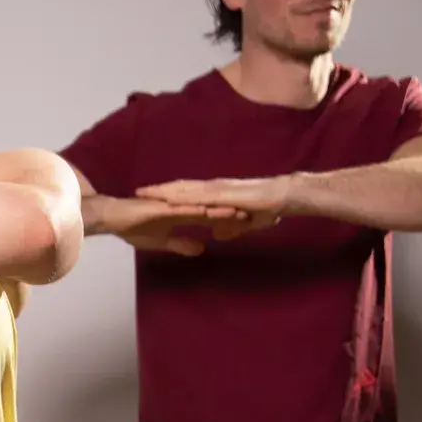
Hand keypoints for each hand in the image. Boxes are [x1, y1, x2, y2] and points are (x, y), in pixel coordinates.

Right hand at [84, 195, 255, 256]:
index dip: (230, 220)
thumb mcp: (162, 241)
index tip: (250, 222)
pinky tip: (207, 213)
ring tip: (239, 213)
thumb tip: (201, 249)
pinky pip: (178, 210)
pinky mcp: (159, 207)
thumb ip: (181, 244)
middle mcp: (181, 208)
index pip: (211, 218)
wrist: (112, 218)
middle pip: (212, 210)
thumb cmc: (133, 227)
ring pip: (200, 208)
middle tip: (255, 214)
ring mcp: (171, 206)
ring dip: (218, 211)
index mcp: (182, 215)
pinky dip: (193, 211)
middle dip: (232, 212)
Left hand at [133, 175, 295, 231]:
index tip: (152, 197)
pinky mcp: (223, 194)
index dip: (170, 194)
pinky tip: (168, 200)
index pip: (188, 192)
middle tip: (139, 192)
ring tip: (145, 193)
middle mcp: (214, 188)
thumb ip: (229, 226)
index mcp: (217, 193)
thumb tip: (216, 234)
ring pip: (185, 189)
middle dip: (160, 190)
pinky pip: (198, 196)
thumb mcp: (244, 222)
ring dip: (165, 191)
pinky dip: (183, 197)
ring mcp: (218, 189)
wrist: (283, 198)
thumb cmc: (268, 208)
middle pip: (181, 188)